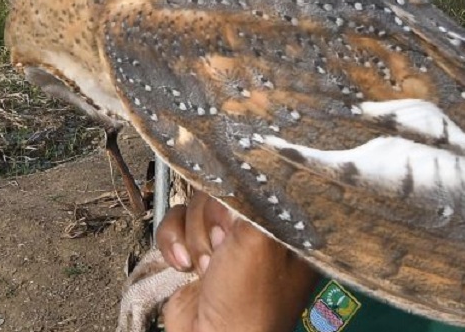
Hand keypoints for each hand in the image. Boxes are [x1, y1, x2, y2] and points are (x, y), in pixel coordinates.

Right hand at [155, 191, 319, 331]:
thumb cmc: (247, 306)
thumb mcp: (261, 241)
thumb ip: (257, 196)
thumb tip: (253, 158)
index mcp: (289, 225)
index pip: (266, 178)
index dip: (245, 189)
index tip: (238, 206)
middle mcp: (261, 229)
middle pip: (225, 186)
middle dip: (215, 220)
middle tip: (224, 247)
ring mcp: (228, 240)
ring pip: (197, 203)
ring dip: (195, 235)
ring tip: (207, 266)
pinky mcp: (198, 248)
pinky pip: (176, 222)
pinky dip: (174, 242)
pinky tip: (185, 266)